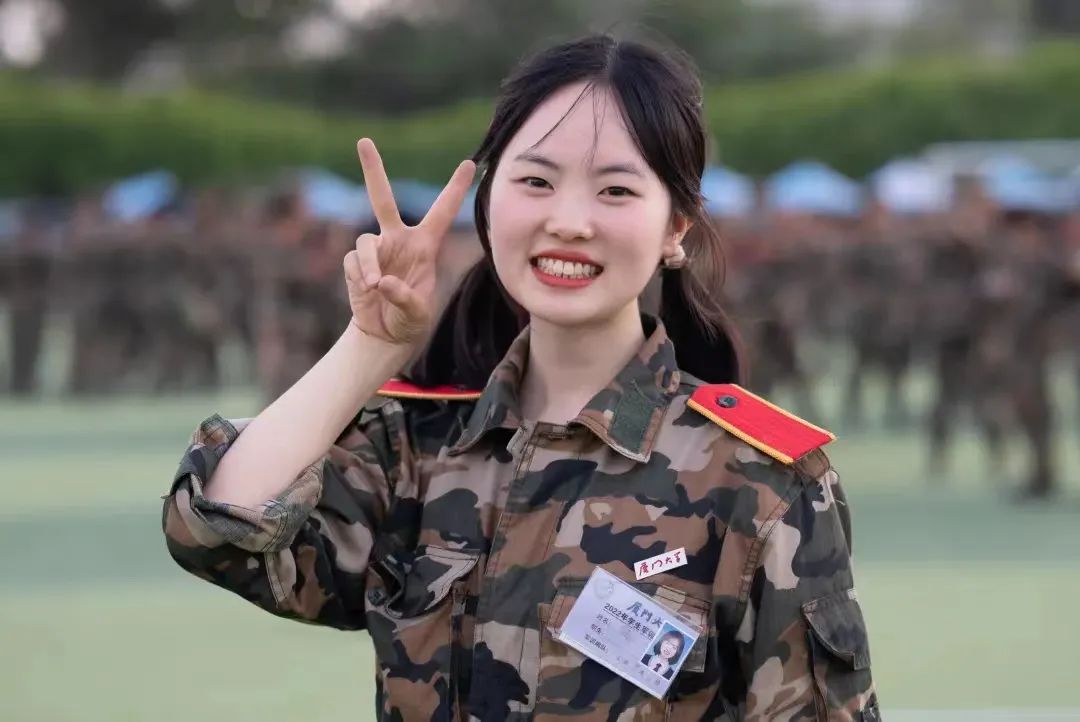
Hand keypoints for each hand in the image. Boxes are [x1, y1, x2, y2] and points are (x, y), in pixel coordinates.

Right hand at [344, 138, 474, 344]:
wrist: (385, 334)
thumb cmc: (410, 320)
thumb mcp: (417, 315)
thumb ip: (404, 298)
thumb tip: (380, 280)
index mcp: (425, 246)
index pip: (442, 212)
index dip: (455, 188)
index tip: (470, 163)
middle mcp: (398, 240)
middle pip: (382, 199)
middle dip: (373, 170)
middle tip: (363, 141)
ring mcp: (376, 251)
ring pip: (365, 240)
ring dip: (370, 262)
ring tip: (374, 285)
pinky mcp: (356, 264)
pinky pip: (355, 262)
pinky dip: (360, 275)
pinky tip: (367, 290)